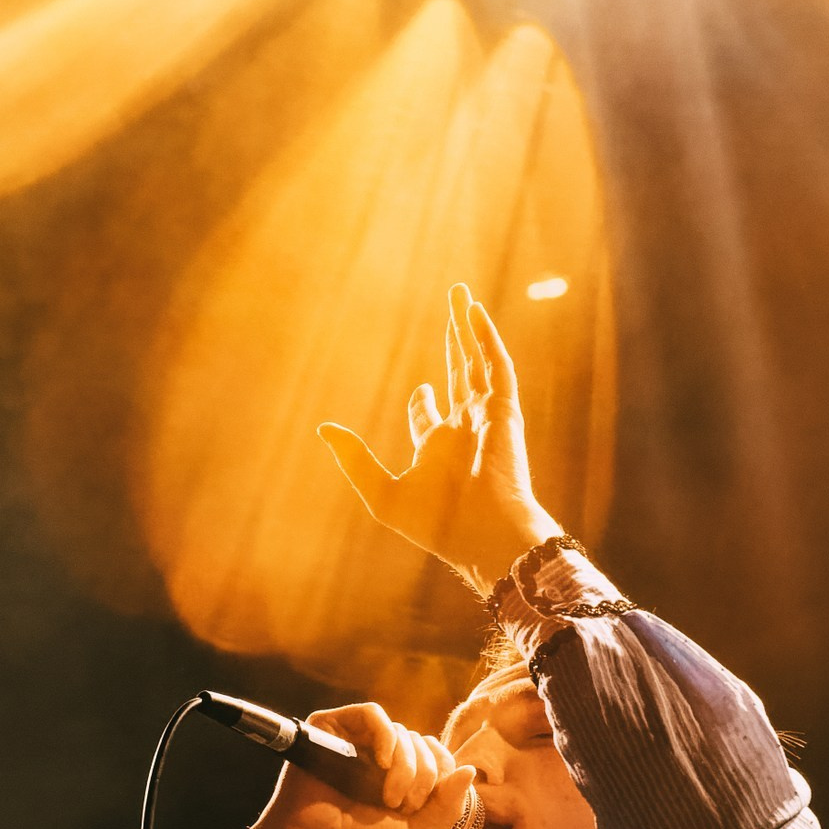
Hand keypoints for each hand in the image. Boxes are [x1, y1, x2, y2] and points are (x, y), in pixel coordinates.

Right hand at [234, 703, 474, 828]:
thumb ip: (449, 805)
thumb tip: (469, 769)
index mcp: (399, 773)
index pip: (437, 754)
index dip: (440, 776)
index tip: (421, 807)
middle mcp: (378, 752)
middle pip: (421, 742)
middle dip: (421, 777)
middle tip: (401, 806)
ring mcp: (355, 738)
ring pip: (401, 731)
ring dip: (405, 766)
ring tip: (388, 797)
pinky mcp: (331, 727)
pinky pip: (372, 714)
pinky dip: (386, 736)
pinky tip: (382, 763)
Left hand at [318, 285, 563, 594]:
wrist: (484, 534)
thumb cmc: (437, 525)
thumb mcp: (380, 492)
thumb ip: (353, 459)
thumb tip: (324, 429)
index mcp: (437, 449)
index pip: (429, 413)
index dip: (421, 400)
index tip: (420, 391)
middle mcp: (464, 428)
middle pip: (458, 374)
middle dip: (454, 341)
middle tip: (452, 308)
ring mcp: (486, 417)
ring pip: (477, 361)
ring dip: (469, 328)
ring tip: (460, 295)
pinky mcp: (504, 410)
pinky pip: (496, 366)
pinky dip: (486, 339)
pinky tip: (473, 313)